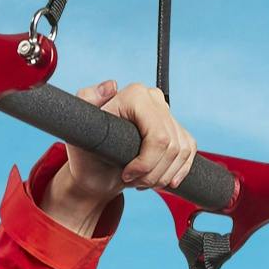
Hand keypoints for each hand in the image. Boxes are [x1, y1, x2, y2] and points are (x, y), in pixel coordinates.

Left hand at [41, 80, 198, 229]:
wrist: (96, 171)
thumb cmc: (86, 152)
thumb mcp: (79, 129)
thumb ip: (87, 101)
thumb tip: (112, 86)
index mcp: (135, 95)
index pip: (158, 137)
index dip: (146, 164)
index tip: (126, 175)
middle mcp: (154, 99)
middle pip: (171, 147)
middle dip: (153, 173)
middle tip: (132, 181)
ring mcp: (167, 114)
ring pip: (181, 153)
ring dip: (162, 176)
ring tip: (140, 182)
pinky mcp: (176, 131)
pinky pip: (188, 152)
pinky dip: (177, 172)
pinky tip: (161, 180)